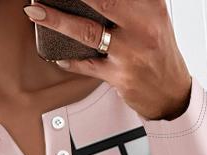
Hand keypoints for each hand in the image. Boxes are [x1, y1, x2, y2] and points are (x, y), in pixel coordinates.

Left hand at [22, 0, 192, 120]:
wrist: (171, 93)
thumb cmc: (158, 51)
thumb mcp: (153, 16)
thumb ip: (131, 3)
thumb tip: (98, 1)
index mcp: (152, 5)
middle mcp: (142, 27)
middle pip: (101, 1)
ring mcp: (130, 53)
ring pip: (87, 31)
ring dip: (57, 20)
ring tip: (35, 11)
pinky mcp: (120, 76)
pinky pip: (87, 66)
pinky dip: (70, 60)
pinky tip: (57, 54)